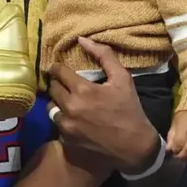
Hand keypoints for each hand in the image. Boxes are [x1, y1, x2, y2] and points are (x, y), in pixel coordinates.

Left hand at [47, 37, 159, 173]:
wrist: (134, 146)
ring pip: (51, 107)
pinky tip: (74, 118)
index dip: (57, 67)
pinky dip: (63, 119)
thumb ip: (104, 55)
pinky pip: (57, 123)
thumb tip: (82, 40)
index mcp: (82, 90)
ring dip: (58, 102)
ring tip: (69, 101)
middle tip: (67, 84)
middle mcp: (70, 107)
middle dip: (58, 84)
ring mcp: (66, 125)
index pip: (58, 72)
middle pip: (52, 88)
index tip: (58, 67)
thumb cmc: (129, 109)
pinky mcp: (67, 139)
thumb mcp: (122, 78)